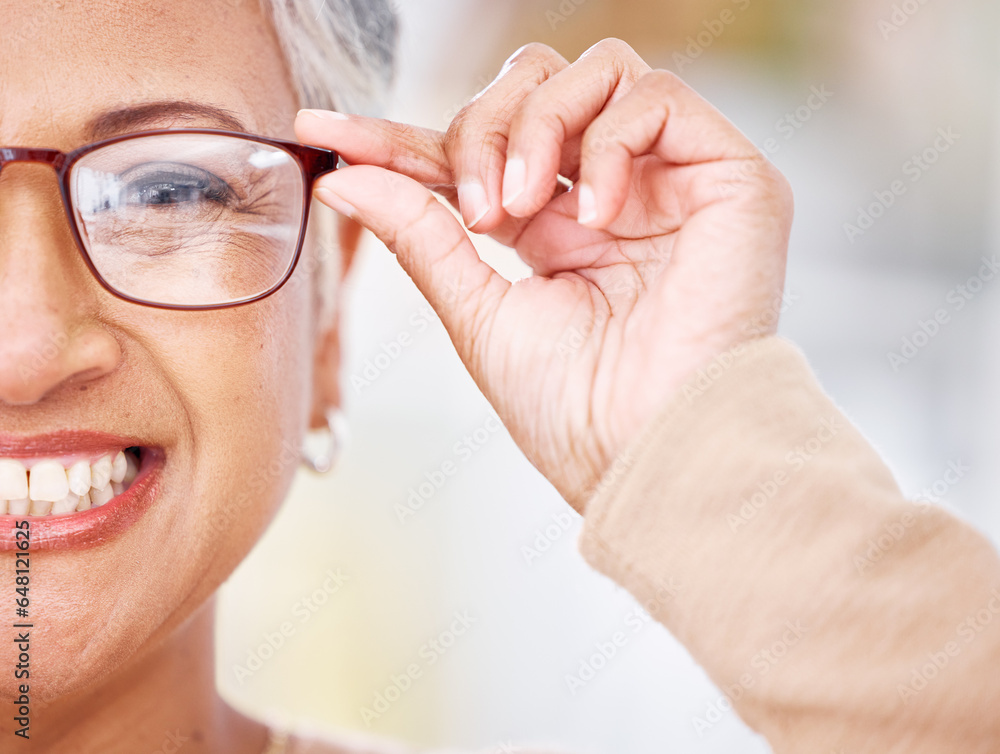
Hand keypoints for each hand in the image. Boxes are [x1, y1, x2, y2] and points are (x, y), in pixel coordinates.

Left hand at [294, 38, 792, 513]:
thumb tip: (346, 174)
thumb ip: (421, 233)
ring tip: (516, 208)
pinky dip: (605, 143)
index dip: (402, 136)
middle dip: (481, 126)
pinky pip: (656, 98)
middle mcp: (612, 193)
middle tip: (474, 208)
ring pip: (594, 70)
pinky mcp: (729, 175)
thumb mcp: (479, 312)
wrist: (652, 455)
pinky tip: (589, 215)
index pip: (476, 151)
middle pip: (536, 85)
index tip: (327, 131)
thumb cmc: (577, 410)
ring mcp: (671, 181)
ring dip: (534, 127)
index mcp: (556, 229)